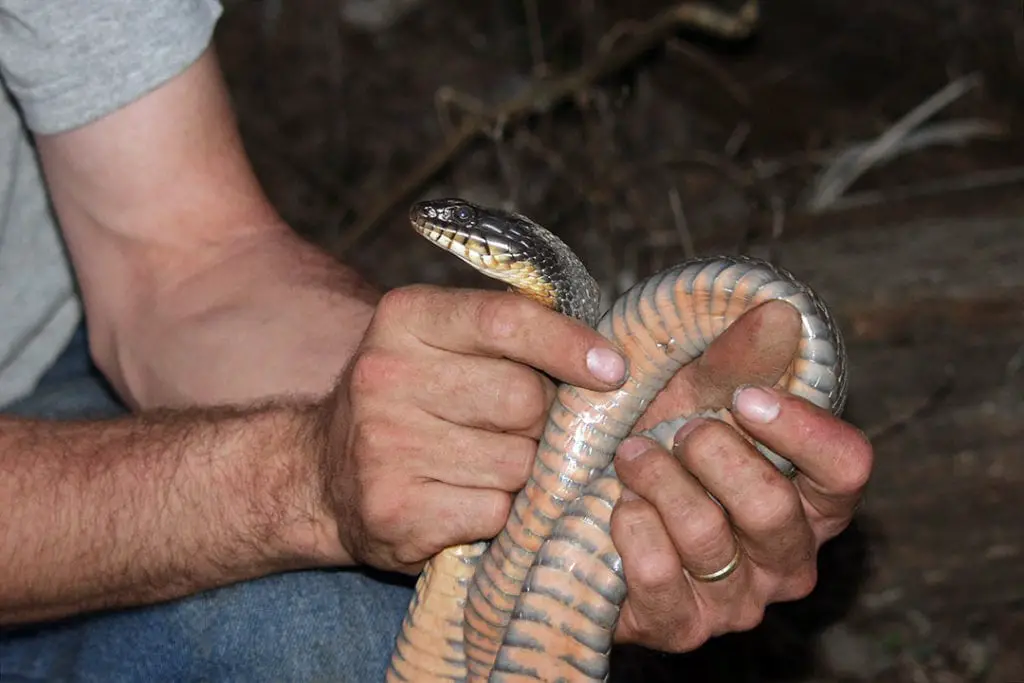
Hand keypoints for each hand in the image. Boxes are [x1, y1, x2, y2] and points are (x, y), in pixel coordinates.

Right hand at [314, 285, 627, 571]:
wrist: (322, 476)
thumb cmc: (411, 401)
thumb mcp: (443, 344)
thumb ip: (513, 335)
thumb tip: (611, 362)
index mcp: (405, 318)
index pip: (506, 321)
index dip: (568, 345)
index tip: (613, 370)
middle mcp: (385, 374)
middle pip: (523, 398)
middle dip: (543, 421)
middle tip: (521, 431)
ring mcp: (384, 444)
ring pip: (518, 462)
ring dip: (524, 472)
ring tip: (488, 467)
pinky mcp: (393, 508)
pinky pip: (496, 511)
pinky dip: (499, 513)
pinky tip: (468, 502)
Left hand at [609, 301, 872, 650]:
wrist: (582, 503)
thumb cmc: (656, 445)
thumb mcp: (691, 394)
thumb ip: (735, 362)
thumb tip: (780, 313)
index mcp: (810, 497)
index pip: (846, 468)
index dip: (800, 430)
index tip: (744, 398)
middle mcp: (787, 556)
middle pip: (773, 508)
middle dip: (710, 454)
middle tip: (675, 427)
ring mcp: (737, 600)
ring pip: (707, 536)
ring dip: (656, 480)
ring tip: (630, 454)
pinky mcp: (681, 626)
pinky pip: (657, 574)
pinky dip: (629, 527)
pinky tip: (616, 506)